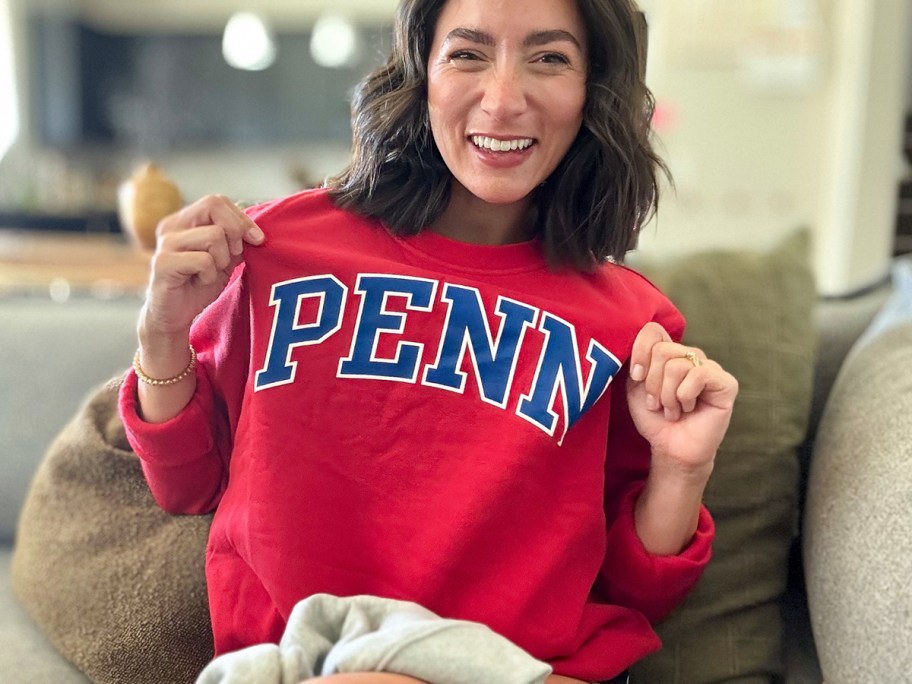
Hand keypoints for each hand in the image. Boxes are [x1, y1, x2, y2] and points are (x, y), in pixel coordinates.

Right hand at [140, 194, 264, 343]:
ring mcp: (165, 243)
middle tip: (230, 258)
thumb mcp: (226, 258)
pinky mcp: (162, 263)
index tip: (257, 240)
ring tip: (209, 273)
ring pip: (214, 235)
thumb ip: (238, 240)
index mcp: (184, 220)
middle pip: (213, 206)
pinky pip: (204, 260)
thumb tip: (257, 232)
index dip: (242, 219)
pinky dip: (210, 275)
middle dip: (234, 233)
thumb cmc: (199, 284)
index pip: (218, 201)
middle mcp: (171, 226)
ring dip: (222, 260)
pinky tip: (200, 282)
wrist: (175, 316)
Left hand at [626, 322, 737, 479]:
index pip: (653, 331)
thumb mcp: (635, 387)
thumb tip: (634, 341)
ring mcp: (709, 367)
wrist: (671, 448)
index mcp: (669, 353)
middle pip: (662, 350)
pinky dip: (685, 396)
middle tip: (657, 403)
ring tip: (673, 410)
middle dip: (653, 383)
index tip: (636, 377)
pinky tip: (689, 408)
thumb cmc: (654, 418)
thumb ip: (634, 362)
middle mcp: (690, 355)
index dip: (640, 353)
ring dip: (668, 396)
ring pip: (677, 366)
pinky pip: (699, 375)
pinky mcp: (726, 382)